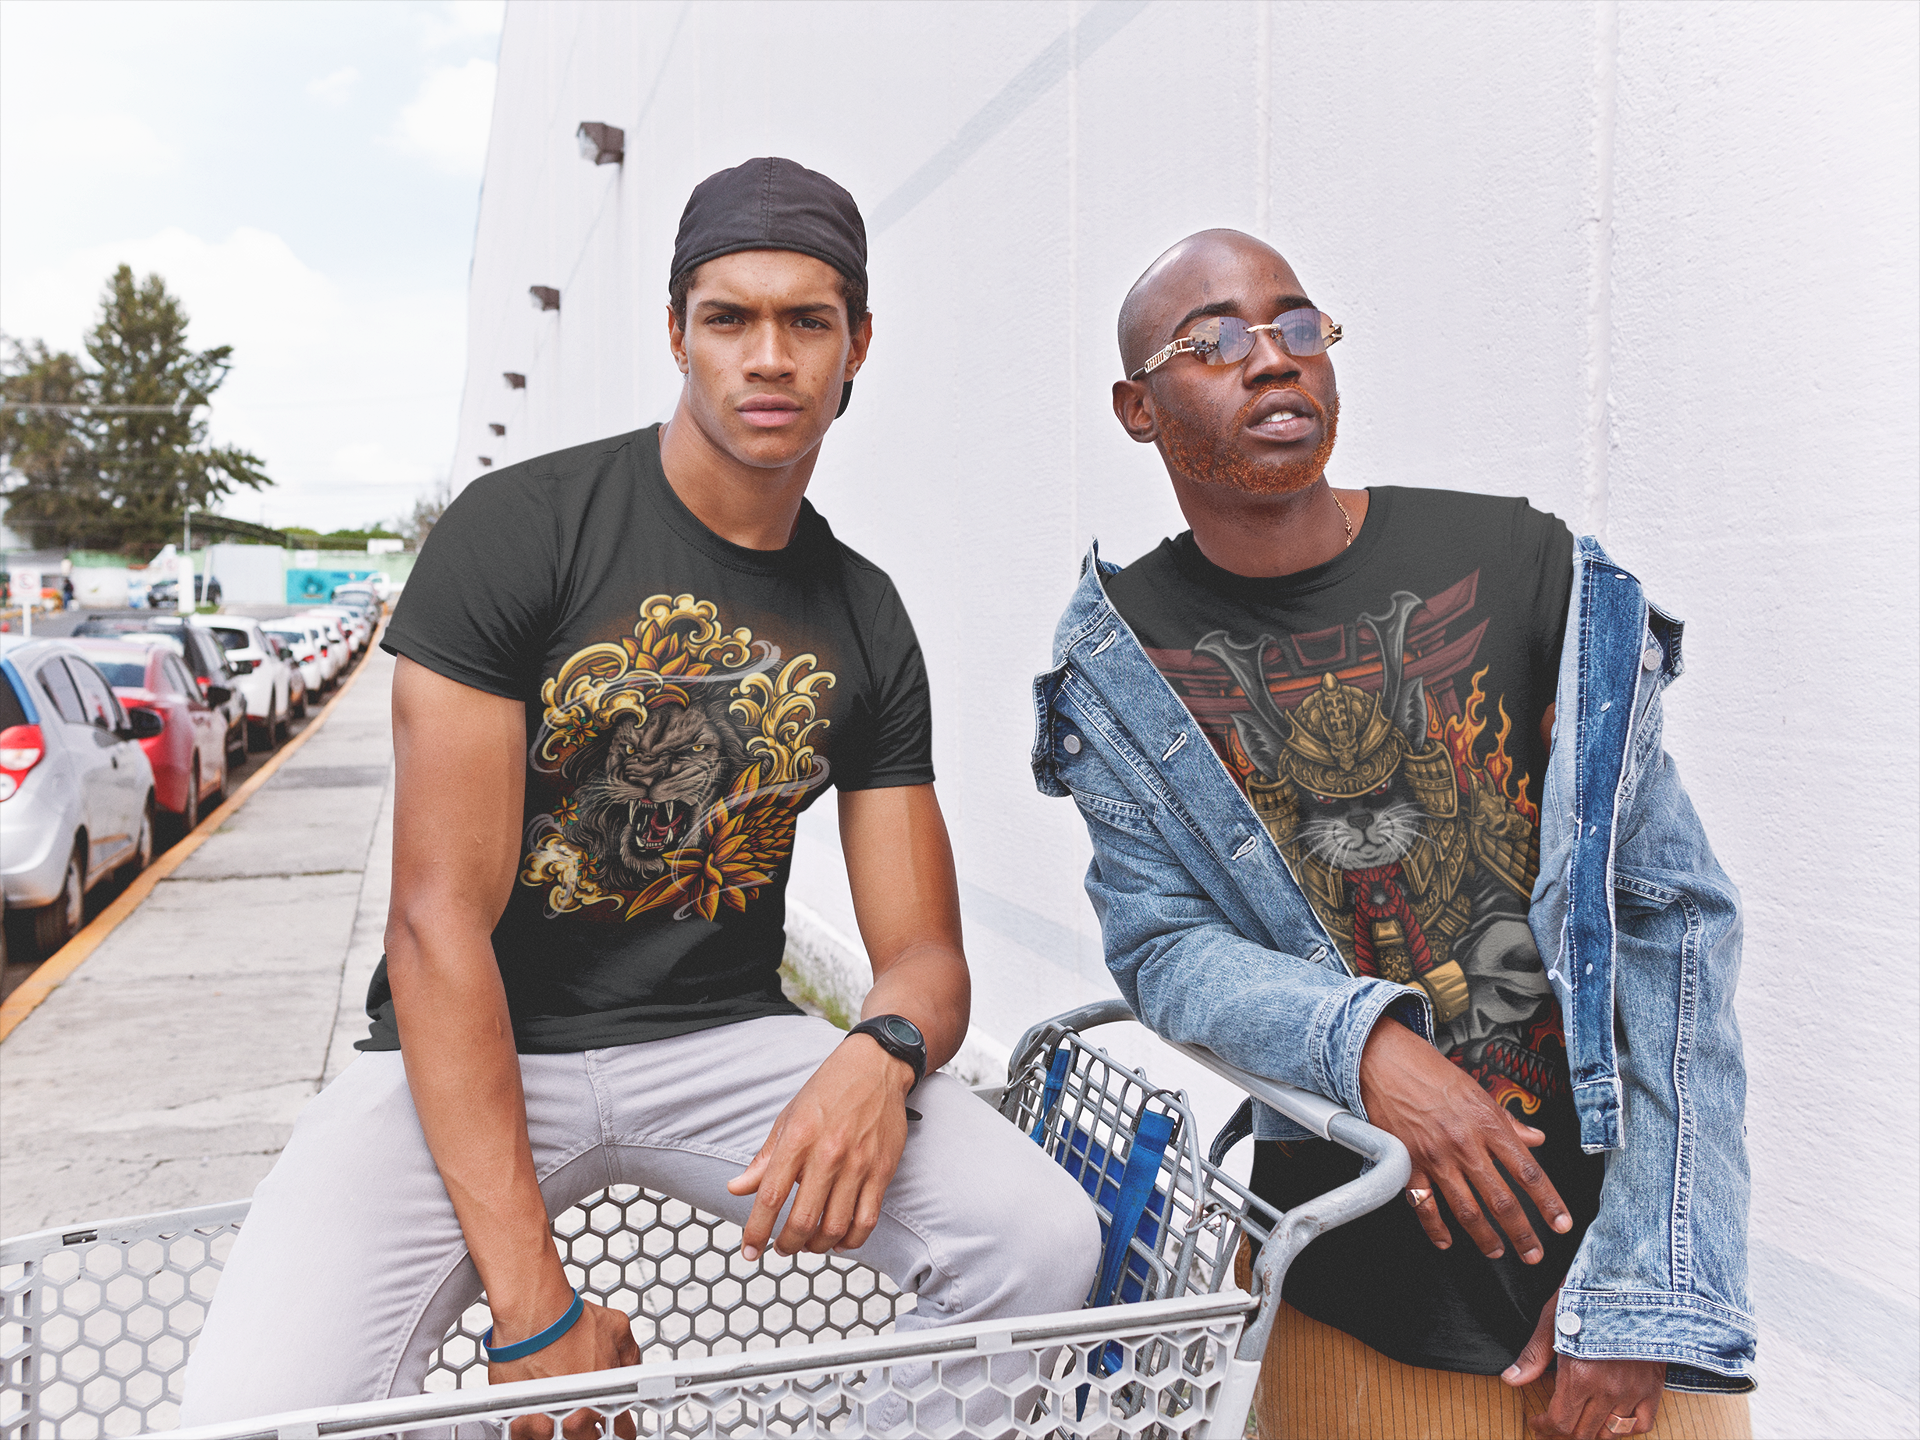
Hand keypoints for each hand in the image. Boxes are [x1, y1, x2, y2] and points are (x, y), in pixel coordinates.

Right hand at [491, 1298, 640, 1438]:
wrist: (533, 1314)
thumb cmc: (568, 1320)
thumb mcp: (617, 1329)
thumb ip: (629, 1356)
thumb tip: (632, 1367)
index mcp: (602, 1401)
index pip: (623, 1430)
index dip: (623, 1426)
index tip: (619, 1425)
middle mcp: (575, 1418)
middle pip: (588, 1439)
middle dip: (590, 1428)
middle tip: (585, 1415)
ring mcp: (545, 1424)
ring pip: (555, 1439)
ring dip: (557, 1427)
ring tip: (555, 1410)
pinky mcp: (518, 1421)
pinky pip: (525, 1437)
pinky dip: (530, 1428)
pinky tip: (534, 1415)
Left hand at [728, 1032, 912, 1259]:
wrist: (875, 1067)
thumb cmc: (828, 1090)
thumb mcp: (787, 1118)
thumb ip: (763, 1159)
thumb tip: (736, 1188)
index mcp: (798, 1139)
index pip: (770, 1197)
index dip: (756, 1231)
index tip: (749, 1250)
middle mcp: (828, 1154)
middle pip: (803, 1220)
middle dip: (787, 1245)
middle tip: (781, 1248)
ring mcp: (858, 1165)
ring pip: (836, 1227)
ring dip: (817, 1246)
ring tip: (808, 1244)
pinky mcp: (882, 1171)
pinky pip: (867, 1220)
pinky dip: (851, 1241)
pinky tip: (839, 1241)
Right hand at [1358, 1016, 1572, 1261]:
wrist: (1383, 1062)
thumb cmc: (1430, 1072)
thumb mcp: (1478, 1091)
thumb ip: (1508, 1121)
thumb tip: (1535, 1138)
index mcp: (1486, 1123)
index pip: (1527, 1171)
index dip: (1548, 1202)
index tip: (1561, 1223)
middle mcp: (1464, 1144)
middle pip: (1501, 1199)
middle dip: (1522, 1233)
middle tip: (1533, 1253)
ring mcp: (1435, 1158)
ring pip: (1467, 1210)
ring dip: (1485, 1237)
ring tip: (1497, 1251)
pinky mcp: (1407, 1164)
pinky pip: (1424, 1205)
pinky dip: (1435, 1228)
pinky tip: (1445, 1241)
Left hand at [1505, 1288, 1664, 1436]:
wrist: (1631, 1285)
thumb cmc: (1587, 1297)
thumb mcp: (1552, 1321)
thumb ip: (1533, 1356)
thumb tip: (1510, 1379)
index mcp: (1579, 1376)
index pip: (1560, 1422)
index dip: (1545, 1428)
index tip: (1537, 1423)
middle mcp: (1607, 1390)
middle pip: (1583, 1433)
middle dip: (1563, 1433)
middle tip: (1552, 1426)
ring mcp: (1633, 1392)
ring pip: (1611, 1434)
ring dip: (1592, 1433)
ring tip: (1579, 1424)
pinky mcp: (1653, 1388)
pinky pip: (1641, 1424)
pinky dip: (1625, 1428)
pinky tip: (1611, 1419)